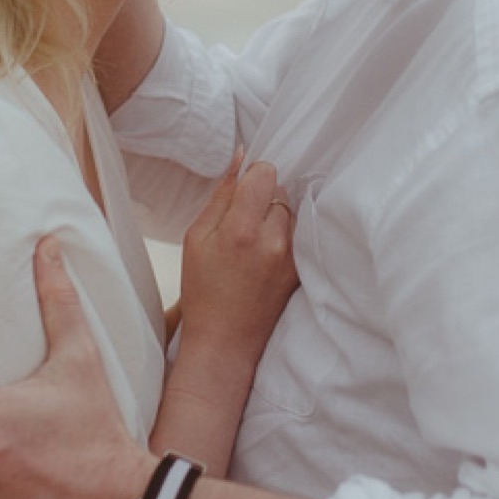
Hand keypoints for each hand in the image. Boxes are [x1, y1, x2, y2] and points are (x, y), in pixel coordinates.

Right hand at [177, 157, 297, 369]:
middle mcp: (273, 240)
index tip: (240, 193)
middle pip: (280, 190)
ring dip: (275, 217)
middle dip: (263, 199)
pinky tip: (265, 256)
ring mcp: (292, 257)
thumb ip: (222, 195)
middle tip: (242, 225)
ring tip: (254, 244)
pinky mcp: (301, 269)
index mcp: (242, 229)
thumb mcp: (197, 238)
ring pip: (291, 211)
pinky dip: (283, 236)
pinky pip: (298, 234)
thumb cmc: (203, 290)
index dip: (252, 178)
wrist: (225, 340)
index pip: (266, 173)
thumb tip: (240, 158)